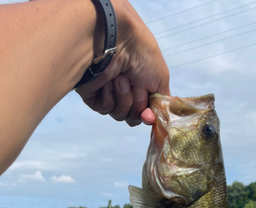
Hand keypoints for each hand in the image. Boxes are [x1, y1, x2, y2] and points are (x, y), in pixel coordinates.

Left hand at [76, 0, 169, 126]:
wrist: (116, 41)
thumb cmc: (142, 54)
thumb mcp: (161, 78)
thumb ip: (161, 102)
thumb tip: (151, 118)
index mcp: (141, 85)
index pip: (145, 112)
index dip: (147, 116)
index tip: (148, 115)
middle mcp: (125, 90)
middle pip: (133, 117)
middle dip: (137, 103)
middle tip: (135, 84)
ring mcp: (109, 93)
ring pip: (119, 115)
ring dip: (124, 98)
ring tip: (120, 78)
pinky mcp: (93, 95)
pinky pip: (105, 109)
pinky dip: (109, 96)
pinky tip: (108, 81)